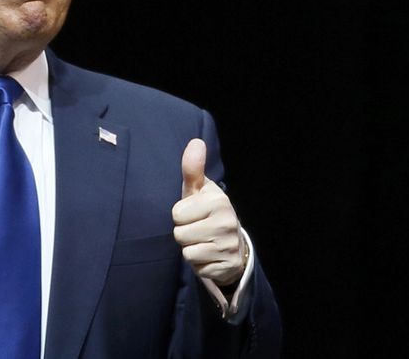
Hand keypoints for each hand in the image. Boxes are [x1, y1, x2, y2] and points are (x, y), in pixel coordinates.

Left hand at [172, 139, 245, 286]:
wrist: (231, 245)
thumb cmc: (206, 212)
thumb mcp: (198, 190)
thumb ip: (192, 169)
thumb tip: (195, 142)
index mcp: (218, 201)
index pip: (177, 213)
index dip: (180, 215)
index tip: (192, 213)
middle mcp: (227, 222)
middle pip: (179, 234)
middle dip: (184, 233)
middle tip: (197, 229)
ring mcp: (229, 246)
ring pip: (187, 252)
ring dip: (190, 249)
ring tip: (202, 242)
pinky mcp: (227, 267)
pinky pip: (197, 268)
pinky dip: (199, 264)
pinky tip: (208, 255)